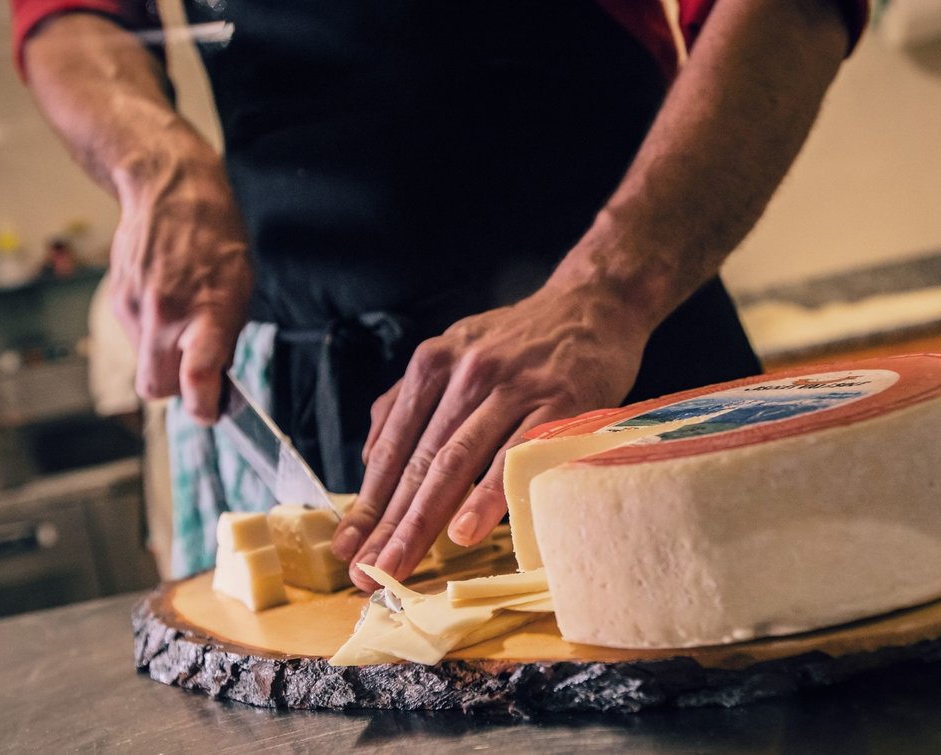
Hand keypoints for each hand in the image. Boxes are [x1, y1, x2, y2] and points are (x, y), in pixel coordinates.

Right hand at [108, 131, 251, 423]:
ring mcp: (137, 306)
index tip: (210, 412)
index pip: (196, 375)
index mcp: (207, 311)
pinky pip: (135, 334)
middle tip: (196, 378)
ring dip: (162, 355)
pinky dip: (151, 330)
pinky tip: (166, 299)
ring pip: (143, 360)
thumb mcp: (241, 286)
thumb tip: (216, 379)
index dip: (202, 405)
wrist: (171, 189)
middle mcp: (167, 313)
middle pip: (155, 386)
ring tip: (183, 318)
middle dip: (174, 391)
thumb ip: (225, 336)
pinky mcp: (118, 298)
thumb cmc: (216, 238)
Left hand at [332, 281, 651, 590]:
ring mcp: (512, 386)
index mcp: (433, 364)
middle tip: (364, 571)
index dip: (367, 502)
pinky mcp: (558, 401)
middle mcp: (465, 372)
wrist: (594, 303)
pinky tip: (465, 531)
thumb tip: (371, 458)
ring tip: (399, 562)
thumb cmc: (520, 340)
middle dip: (387, 523)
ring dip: (424, 518)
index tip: (345, 548)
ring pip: (457, 461)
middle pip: (418, 460)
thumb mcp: (456, 350)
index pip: (392, 445)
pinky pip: (515, 456)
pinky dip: (487, 496)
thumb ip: (411, 399)